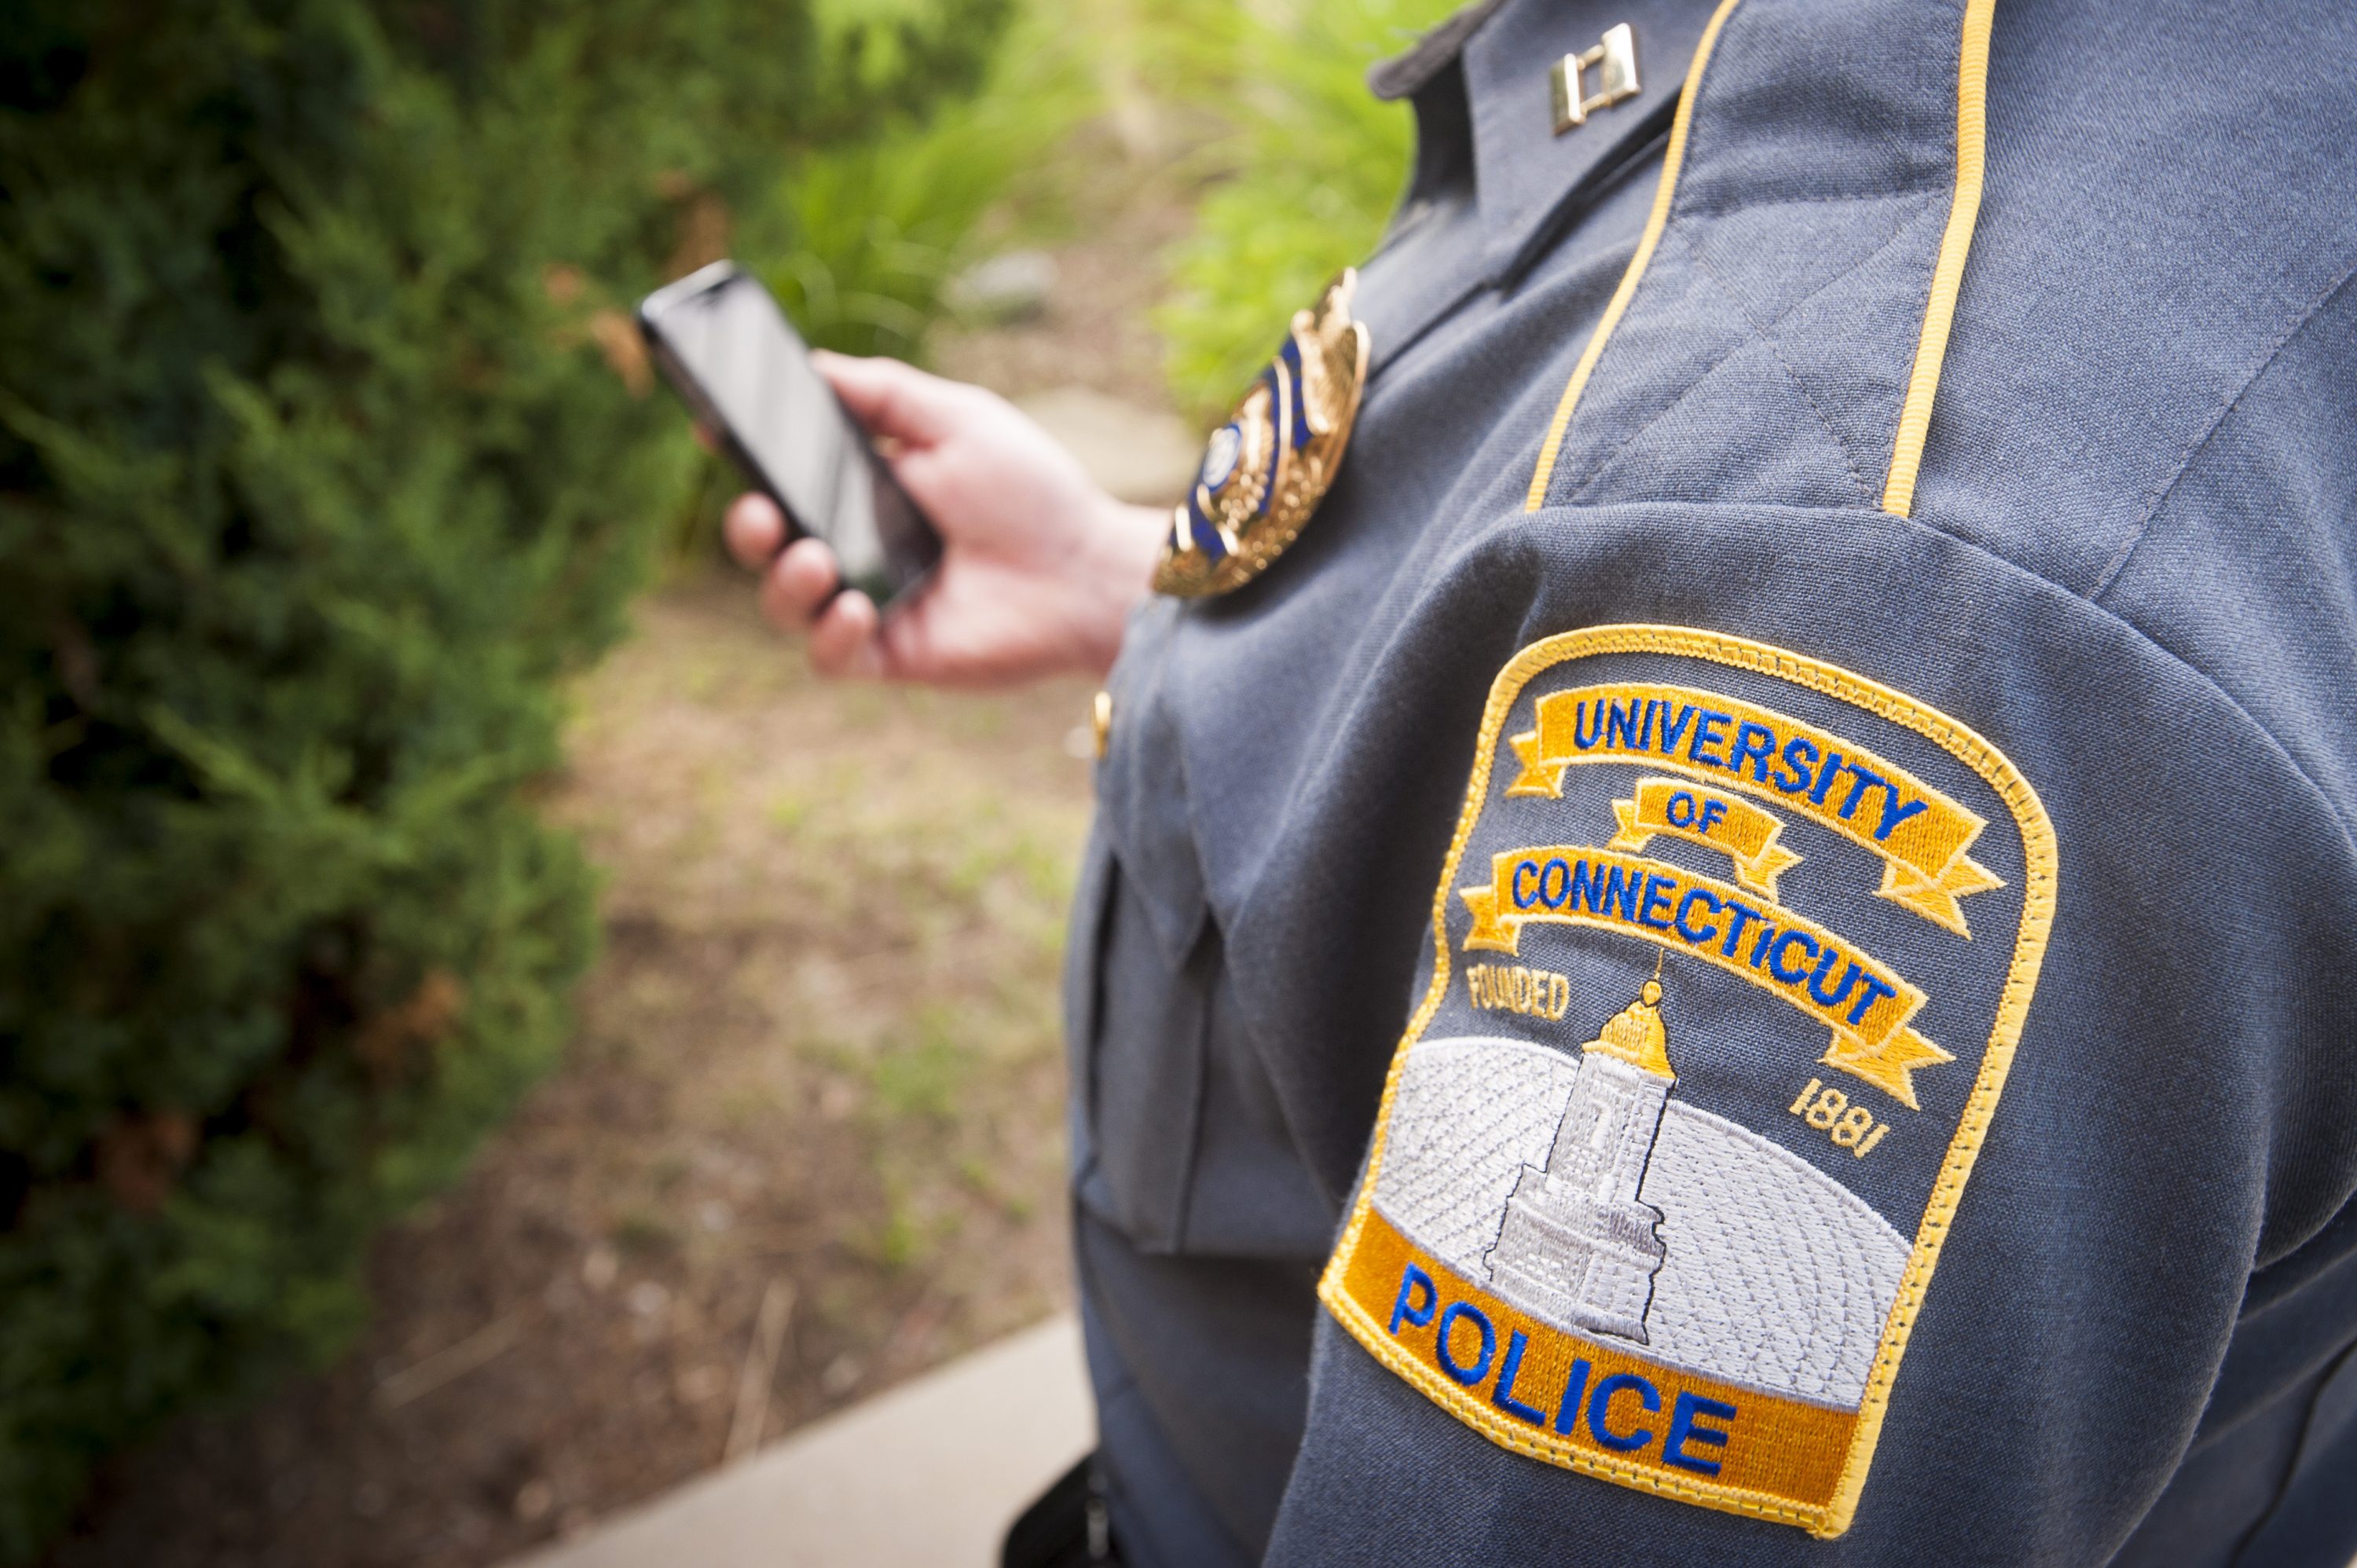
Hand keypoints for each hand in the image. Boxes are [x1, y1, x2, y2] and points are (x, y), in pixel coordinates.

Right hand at [724, 353, 1168, 685]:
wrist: (1088, 569)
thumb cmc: (1032, 492)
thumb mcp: (956, 419)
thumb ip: (881, 392)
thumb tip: (808, 364)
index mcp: (863, 487)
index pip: (782, 476)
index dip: (743, 459)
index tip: (712, 429)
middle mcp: (856, 546)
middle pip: (767, 544)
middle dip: (744, 529)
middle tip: (759, 512)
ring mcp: (870, 603)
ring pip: (785, 605)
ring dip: (784, 581)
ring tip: (816, 558)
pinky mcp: (893, 655)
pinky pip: (831, 656)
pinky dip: (830, 634)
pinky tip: (857, 608)